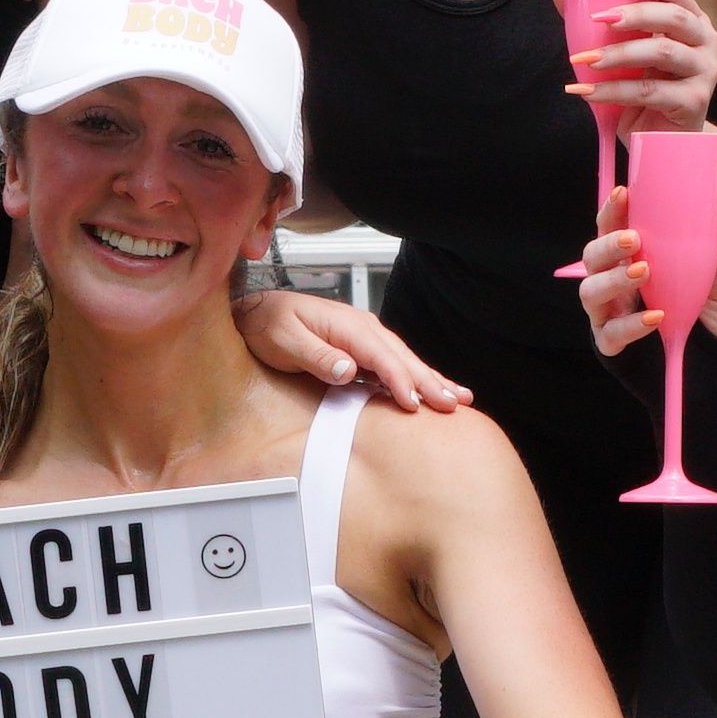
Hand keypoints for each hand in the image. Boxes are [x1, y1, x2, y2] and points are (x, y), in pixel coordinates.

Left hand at [239, 285, 473, 410]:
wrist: (257, 313)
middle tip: (454, 404)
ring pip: (405, 361)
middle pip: (402, 358)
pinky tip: (434, 391)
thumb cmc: (267, 325)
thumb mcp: (283, 339)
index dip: (399, 379)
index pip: (380, 355)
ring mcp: (366, 338)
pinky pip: (395, 365)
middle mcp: (363, 328)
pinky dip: (417, 378)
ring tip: (459, 399)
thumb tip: (347, 370)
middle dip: (430, 381)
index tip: (414, 402)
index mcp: (347, 325)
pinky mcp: (364, 350)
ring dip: (432, 380)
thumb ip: (314, 354)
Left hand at [574, 0, 716, 132]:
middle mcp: (706, 42)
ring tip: (584, 60)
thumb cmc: (642, 90)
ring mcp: (705, 72)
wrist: (661, 141)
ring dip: (619, 54)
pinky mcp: (695, 102)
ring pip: (662, 53)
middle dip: (635, 15)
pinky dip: (614, 91)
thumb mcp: (621, 51)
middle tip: (599, 18)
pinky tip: (587, 93)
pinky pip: (650, 92)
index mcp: (692, 22)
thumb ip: (595, 18)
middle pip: (674, 17)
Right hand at [575, 192, 716, 356]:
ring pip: (589, 291)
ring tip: (643, 271)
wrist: (706, 357)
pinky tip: (654, 317)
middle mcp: (610, 281)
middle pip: (591, 256)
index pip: (609, 228)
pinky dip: (630, 325)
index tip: (624, 193)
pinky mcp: (611, 343)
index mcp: (628, 258)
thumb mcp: (714, 277)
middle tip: (633, 238)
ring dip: (613, 279)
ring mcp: (607, 312)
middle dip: (607, 244)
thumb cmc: (697, 308)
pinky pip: (609, 333)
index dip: (611, 210)